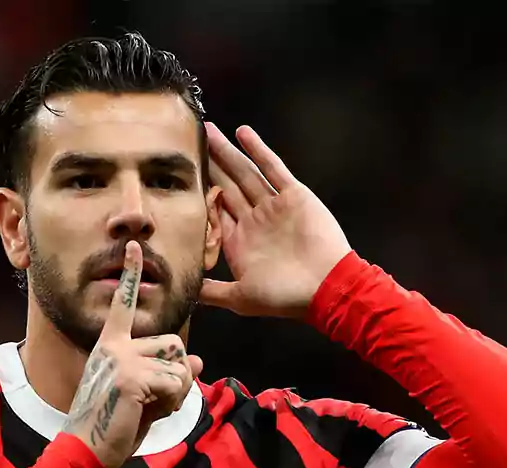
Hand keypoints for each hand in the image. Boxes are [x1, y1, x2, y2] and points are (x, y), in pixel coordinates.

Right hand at [63, 241, 202, 467]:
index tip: (136, 246)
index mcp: (110, 345)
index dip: (131, 274)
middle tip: (157, 399)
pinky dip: (173, 403)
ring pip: (179, 364)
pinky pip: (176, 383)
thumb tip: (199, 361)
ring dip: (177, 391)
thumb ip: (167, 375)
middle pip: (173, 343)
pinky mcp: (132, 378)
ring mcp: (122, 360)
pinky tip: (148, 413)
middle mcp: (114, 346)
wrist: (87, 448)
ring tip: (151, 407)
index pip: (123, 305)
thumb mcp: (145, 394)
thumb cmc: (113, 424)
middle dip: (177, 373)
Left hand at [200, 122, 352, 318]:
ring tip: (208, 130)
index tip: (178, 176)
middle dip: (209, 165)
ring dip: (227, 152)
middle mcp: (254, 220)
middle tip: (189, 140)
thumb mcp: (241, 298)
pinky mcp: (293, 195)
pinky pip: (272, 167)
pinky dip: (258, 150)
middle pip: (226, 186)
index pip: (213, 212)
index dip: (197, 194)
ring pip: (244, 172)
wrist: (327, 287)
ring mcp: (273, 206)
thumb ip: (213, 291)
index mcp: (240, 242)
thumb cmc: (285, 296)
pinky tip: (242, 133)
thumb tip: (185, 293)